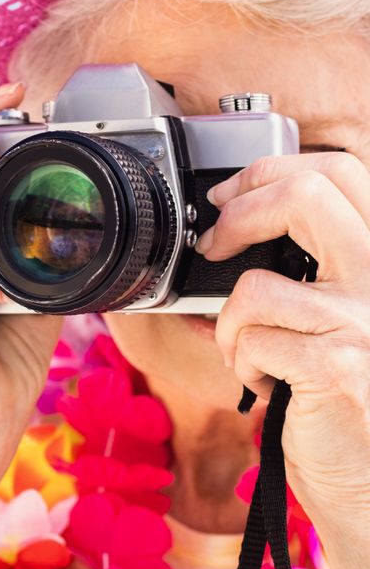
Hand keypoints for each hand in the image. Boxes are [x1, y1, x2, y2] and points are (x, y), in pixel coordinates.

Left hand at [200, 151, 369, 533]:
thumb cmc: (345, 397)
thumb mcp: (334, 318)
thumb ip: (305, 271)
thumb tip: (226, 229)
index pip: (340, 172)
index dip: (269, 172)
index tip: (228, 198)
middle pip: (306, 195)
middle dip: (237, 215)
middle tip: (214, 245)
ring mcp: (369, 320)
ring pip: (255, 285)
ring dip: (230, 324)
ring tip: (249, 353)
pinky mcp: (339, 365)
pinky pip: (250, 339)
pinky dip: (241, 364)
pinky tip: (268, 385)